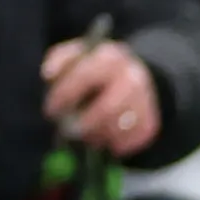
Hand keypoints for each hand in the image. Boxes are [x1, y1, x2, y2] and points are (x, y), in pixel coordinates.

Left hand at [41, 34, 161, 155]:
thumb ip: (59, 61)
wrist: (130, 73)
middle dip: (84, 123)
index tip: (50, 110)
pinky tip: (105, 142)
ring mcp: (146, 99)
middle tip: (68, 131)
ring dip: (99, 136)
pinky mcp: (151, 120)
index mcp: (109, 56)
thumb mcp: (74, 55)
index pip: (85, 76)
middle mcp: (132, 76)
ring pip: (122, 127)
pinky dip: (118, 144)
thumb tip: (48, 74)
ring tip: (85, 136)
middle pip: (108, 108)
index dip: (65, 94)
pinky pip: (136, 138)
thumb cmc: (92, 67)